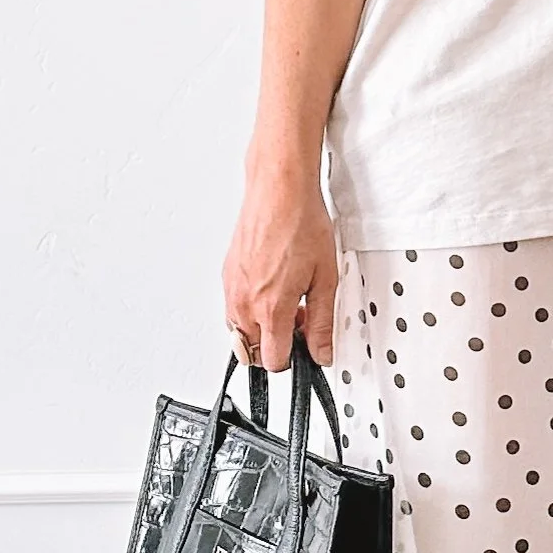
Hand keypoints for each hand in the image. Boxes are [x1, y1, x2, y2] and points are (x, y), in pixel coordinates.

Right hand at [223, 166, 339, 370]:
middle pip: (253, 352)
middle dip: (277, 344)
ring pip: (240, 333)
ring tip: (287, 301)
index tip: (305, 347)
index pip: (273, 361)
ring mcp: (231, 289)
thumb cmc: (301, 224)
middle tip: (300, 320)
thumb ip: (323, 322)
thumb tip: (322, 352)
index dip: (294, 359)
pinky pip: (233, 309)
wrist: (279, 191)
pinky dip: (250, 309)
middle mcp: (244, 303)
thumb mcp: (326, 279)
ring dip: (262, 328)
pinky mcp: (227, 276)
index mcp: (270, 309)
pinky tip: (272, 286)